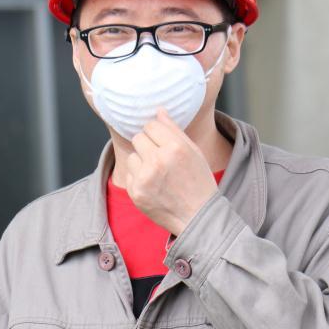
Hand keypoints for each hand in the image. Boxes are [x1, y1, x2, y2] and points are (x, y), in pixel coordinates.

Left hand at [126, 108, 218, 235]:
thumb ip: (174, 130)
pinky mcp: (135, 193)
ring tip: (158, 174)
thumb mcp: (194, 152)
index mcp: (175, 147)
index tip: (163, 142)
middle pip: (138, 138)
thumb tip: (158, 111)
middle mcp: (158, 161)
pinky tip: (153, 186)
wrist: (198, 217)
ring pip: (132, 156)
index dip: (156, 133)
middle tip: (160, 158)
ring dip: (141, 162)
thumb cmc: (198, 182)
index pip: (151, 125)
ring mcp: (144, 178)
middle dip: (147, 145)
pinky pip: (129, 174)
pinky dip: (138, 178)